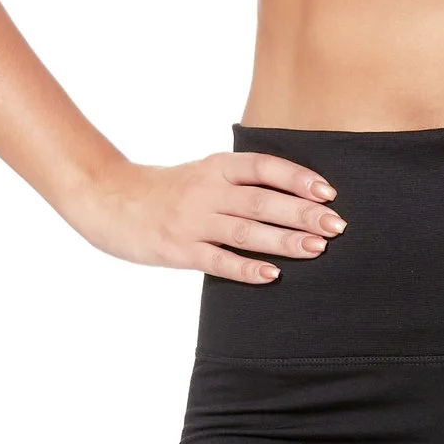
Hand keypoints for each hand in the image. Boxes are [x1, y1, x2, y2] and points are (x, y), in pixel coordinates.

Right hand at [70, 151, 343, 286]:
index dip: (298, 178)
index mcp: (216, 167)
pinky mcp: (178, 250)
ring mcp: (192, 221)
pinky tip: (271, 276)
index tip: (328, 192)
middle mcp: (206, 191)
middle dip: (302, 213)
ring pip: (245, 231)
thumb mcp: (201, 173)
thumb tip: (294, 196)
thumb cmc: (163, 190)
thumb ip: (239, 181)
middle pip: (262, 200)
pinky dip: (246, 268)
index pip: (264, 167)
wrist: (106, 198)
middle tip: (337, 226)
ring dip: (284, 240)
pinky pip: (217, 261)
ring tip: (317, 249)